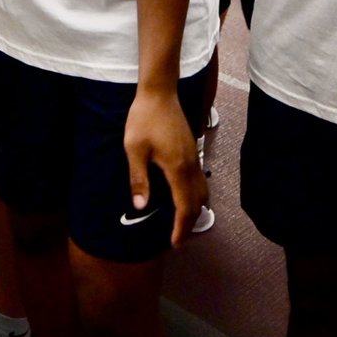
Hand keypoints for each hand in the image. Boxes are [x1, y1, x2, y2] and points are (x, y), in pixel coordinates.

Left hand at [124, 86, 205, 247]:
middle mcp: (191, 165)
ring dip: (195, 210)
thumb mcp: (134, 148)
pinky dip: (196, 196)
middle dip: (190, 224)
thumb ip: (138, 178)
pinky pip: (200, 180)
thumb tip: (140, 206)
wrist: (159, 93)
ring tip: (184, 223)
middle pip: (197, 202)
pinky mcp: (192, 150)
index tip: (175, 243)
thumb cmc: (143, 119)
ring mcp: (194, 157)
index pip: (184, 206)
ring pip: (202, 191)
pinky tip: (185, 197)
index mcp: (177, 167)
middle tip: (178, 240)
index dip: (181, 227)